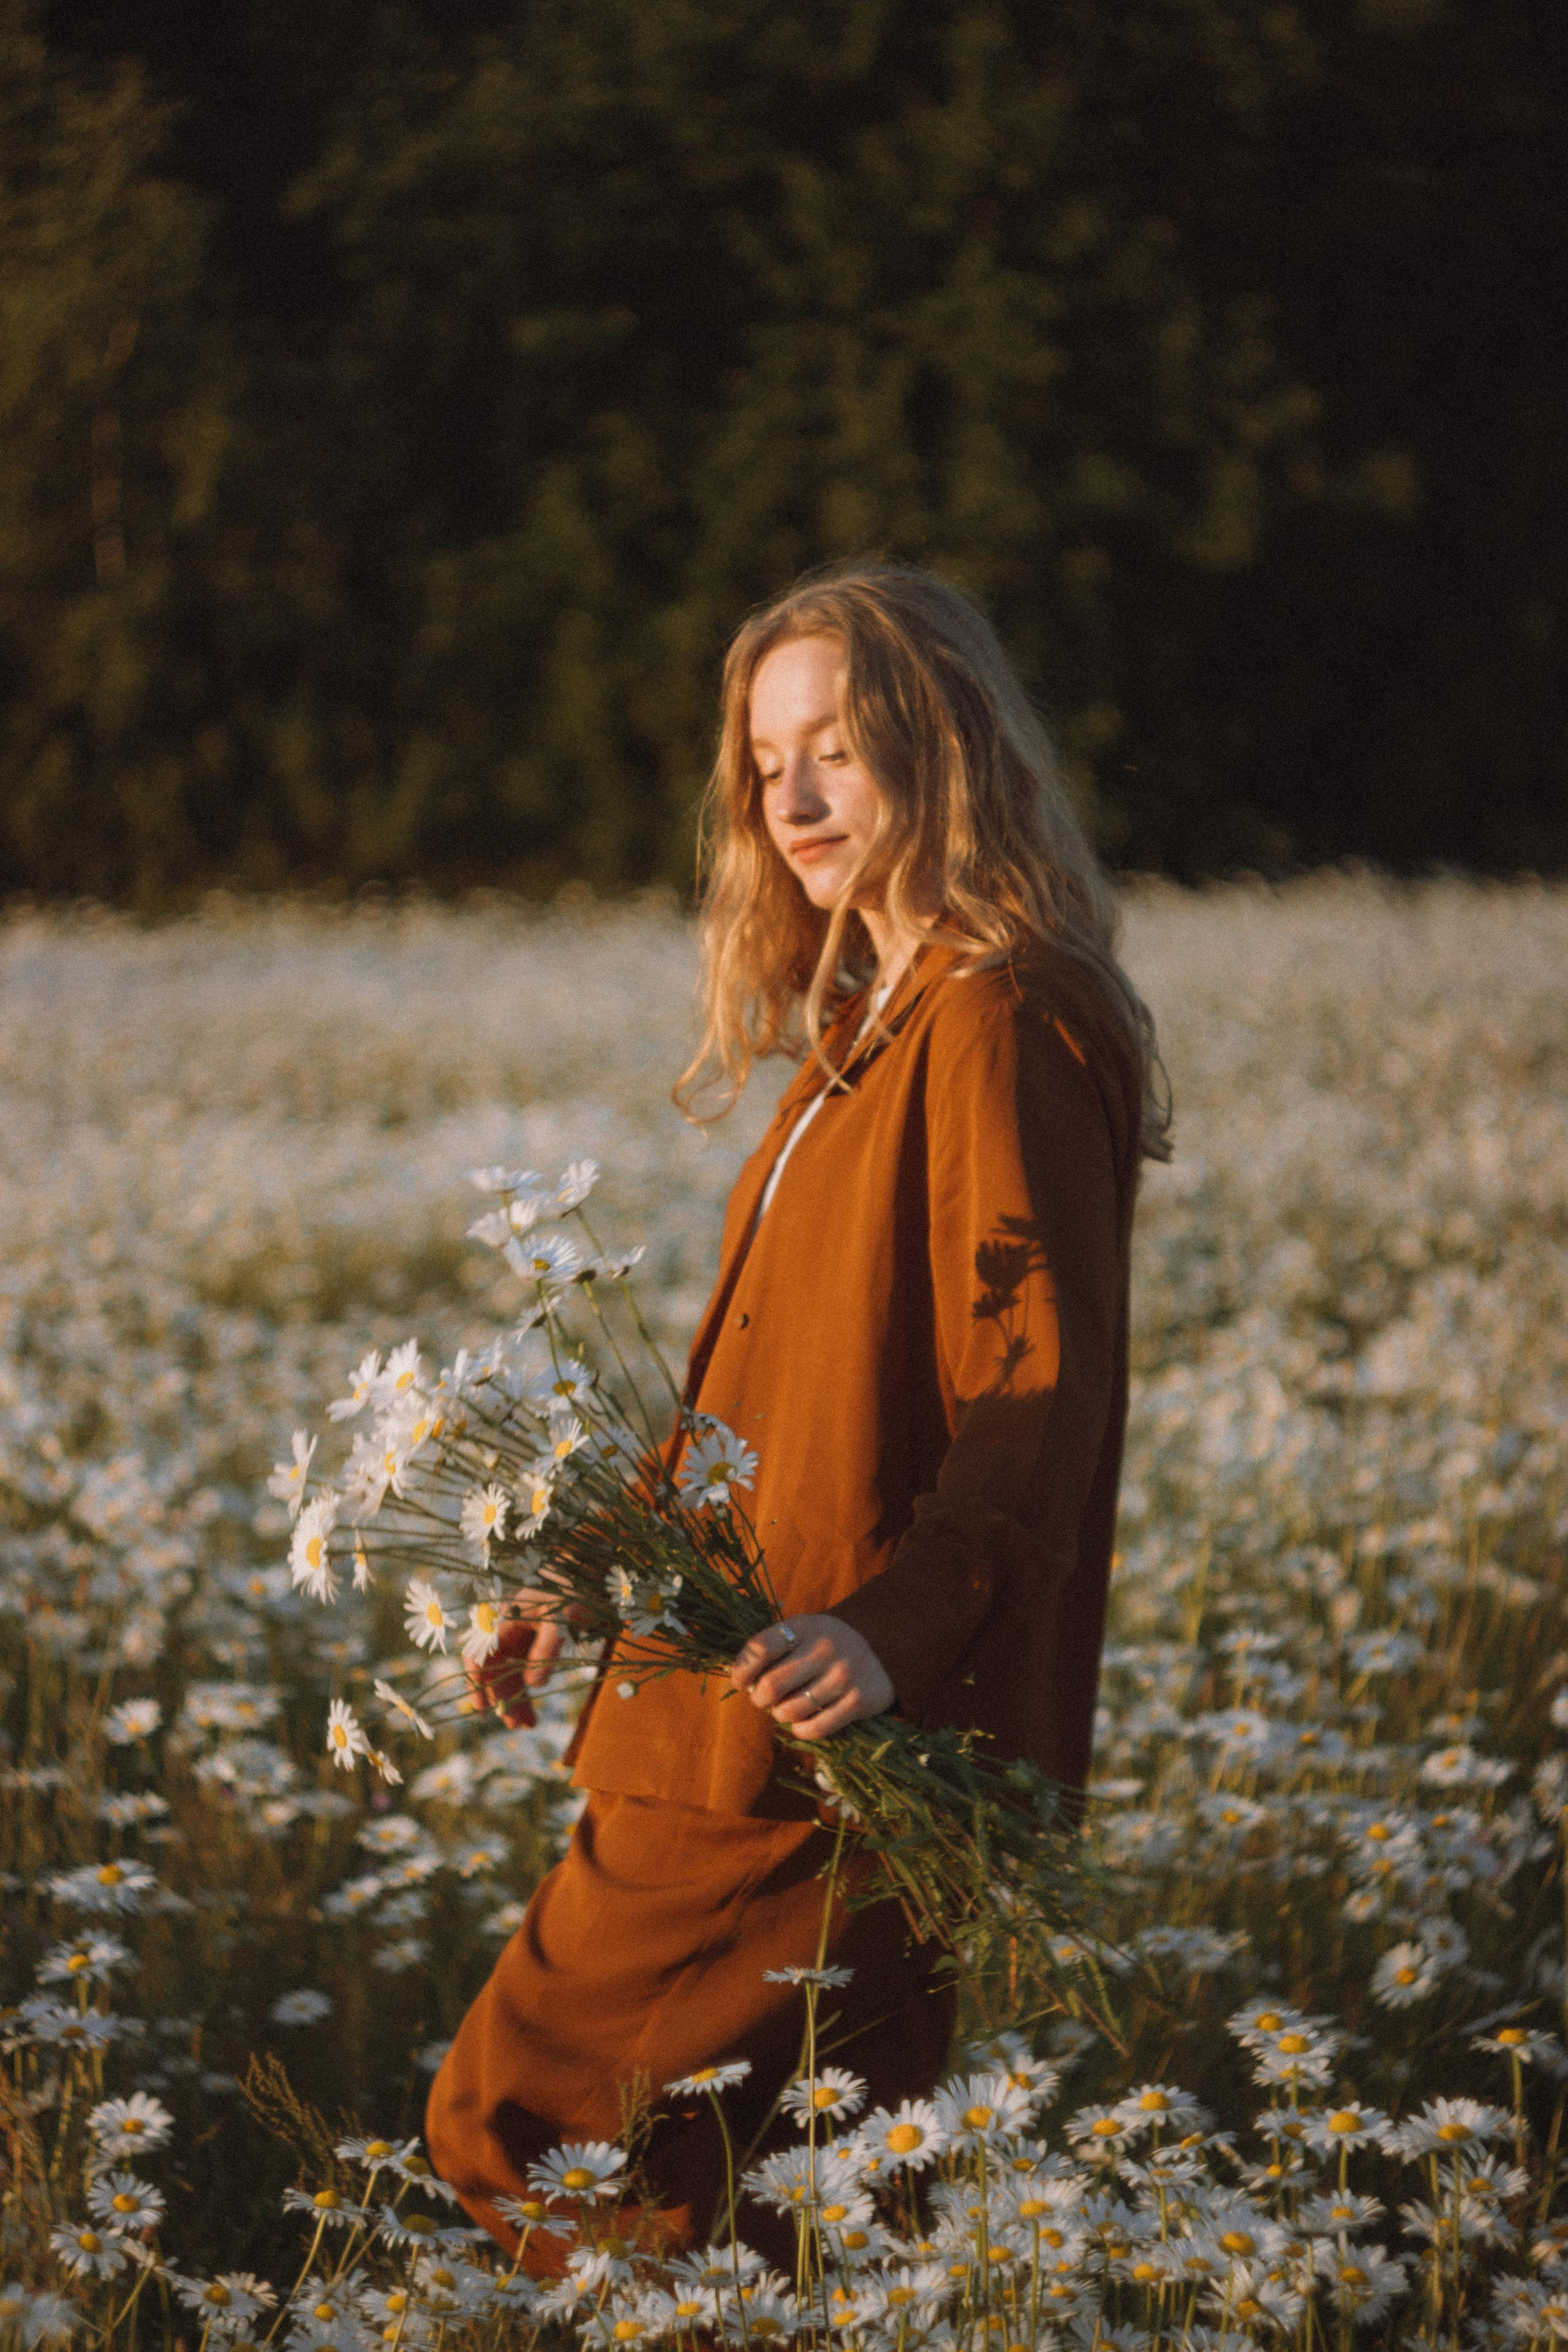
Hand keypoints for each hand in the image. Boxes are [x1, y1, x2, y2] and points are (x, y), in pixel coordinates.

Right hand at [466, 1590, 574, 1729]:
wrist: (585, 1578)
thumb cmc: (569, 1593)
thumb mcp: (560, 1620)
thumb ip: (546, 1649)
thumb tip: (535, 1685)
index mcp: (503, 1622)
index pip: (478, 1655)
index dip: (476, 1682)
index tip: (482, 1708)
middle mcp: (505, 1633)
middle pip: (495, 1671)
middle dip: (502, 1699)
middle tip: (515, 1725)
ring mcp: (518, 1640)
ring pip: (509, 1676)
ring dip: (514, 1700)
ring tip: (526, 1725)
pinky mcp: (532, 1646)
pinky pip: (524, 1673)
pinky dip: (527, 1692)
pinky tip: (533, 1712)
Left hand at [730, 1613, 893, 1740]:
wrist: (885, 1649)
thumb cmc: (828, 1643)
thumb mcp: (803, 1631)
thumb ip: (773, 1647)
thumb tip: (741, 1680)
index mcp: (805, 1627)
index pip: (760, 1648)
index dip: (742, 1669)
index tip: (740, 1681)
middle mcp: (824, 1649)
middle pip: (771, 1686)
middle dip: (759, 1698)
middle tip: (763, 1698)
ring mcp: (843, 1676)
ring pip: (790, 1711)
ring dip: (780, 1714)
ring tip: (785, 1707)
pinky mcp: (857, 1702)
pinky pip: (814, 1728)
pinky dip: (800, 1729)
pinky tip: (800, 1722)